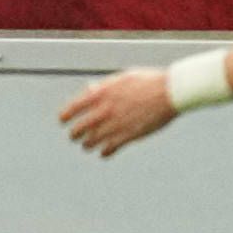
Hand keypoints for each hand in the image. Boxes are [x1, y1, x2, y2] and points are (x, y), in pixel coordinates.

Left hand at [58, 65, 180, 156]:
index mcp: (101, 93)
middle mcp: (104, 110)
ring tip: (88, 146)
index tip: (63, 121)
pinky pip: (110, 149)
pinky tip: (104, 152)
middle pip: (79, 128)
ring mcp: (116, 124)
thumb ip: (103, 87)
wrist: (169, 91)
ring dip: (88, 145)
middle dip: (74, 134)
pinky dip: (104, 152)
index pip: (73, 108)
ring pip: (92, 141)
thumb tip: (88, 90)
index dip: (65, 117)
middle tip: (74, 137)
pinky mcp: (129, 135)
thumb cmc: (147, 81)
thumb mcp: (121, 79)